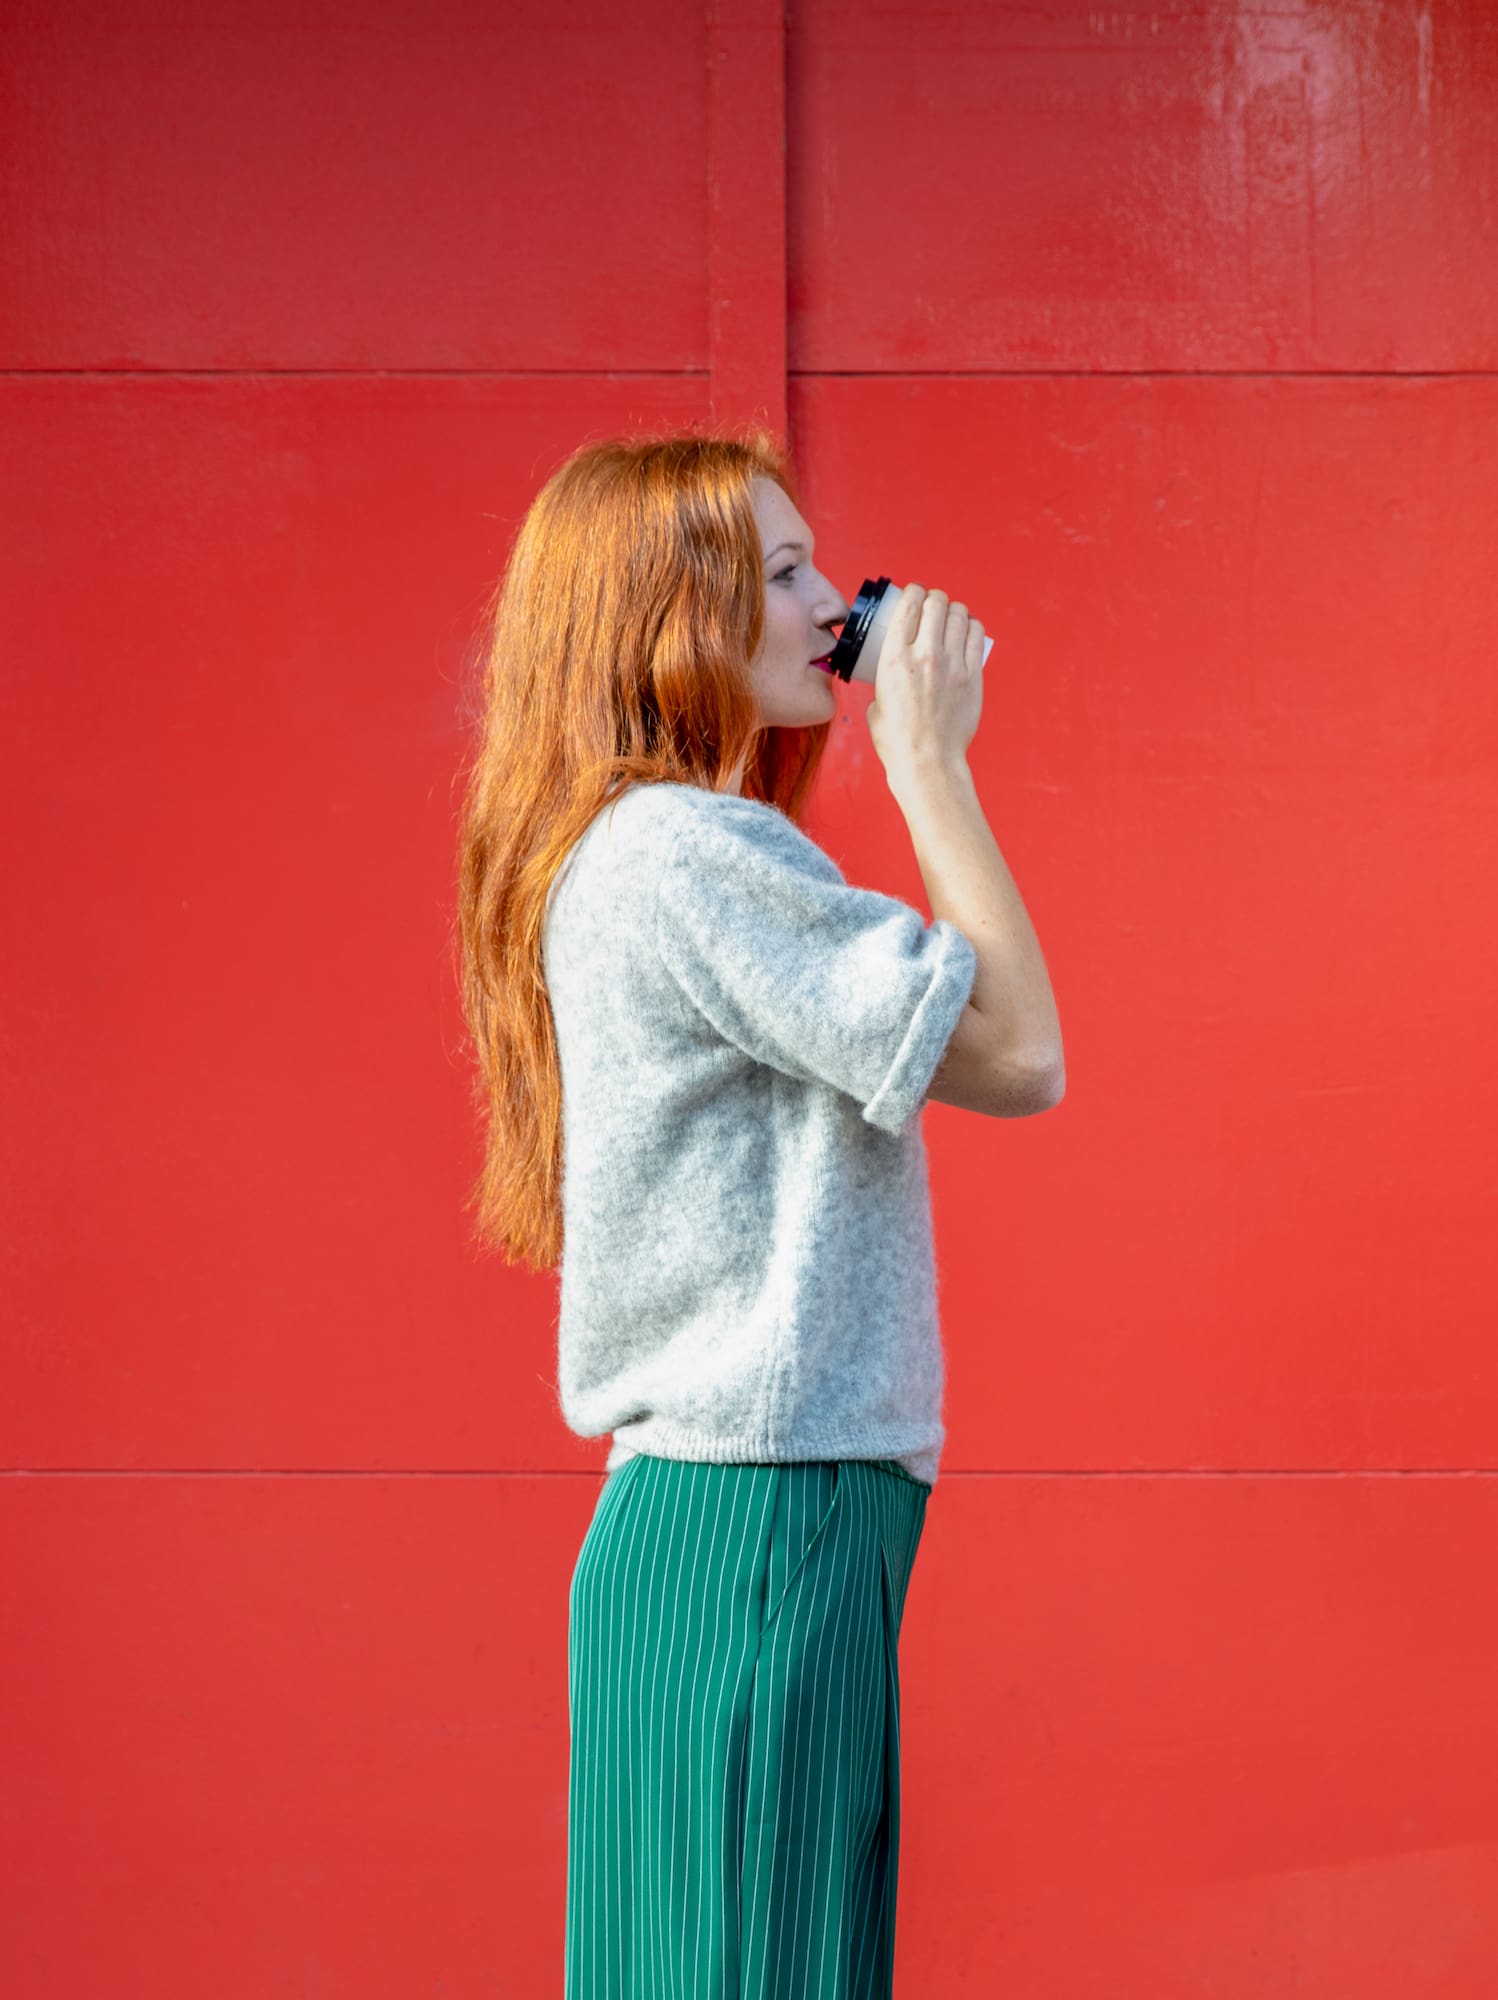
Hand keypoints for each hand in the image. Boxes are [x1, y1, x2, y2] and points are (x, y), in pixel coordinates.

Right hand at [865, 583, 986, 782]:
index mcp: (895, 658)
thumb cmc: (898, 740)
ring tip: (950, 619)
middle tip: (932, 606)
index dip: (912, 592)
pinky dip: (971, 627)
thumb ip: (885, 680)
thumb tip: (892, 674)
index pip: (909, 604)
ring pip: (960, 615)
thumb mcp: (875, 703)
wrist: (927, 763)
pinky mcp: (973, 677)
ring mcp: (953, 664)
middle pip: (937, 602)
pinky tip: (966, 632)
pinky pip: (977, 636)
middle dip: (934, 598)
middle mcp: (925, 655)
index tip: (913, 595)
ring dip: (953, 611)